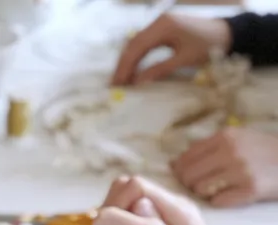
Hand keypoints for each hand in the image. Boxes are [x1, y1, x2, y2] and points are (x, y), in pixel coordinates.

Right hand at [112, 14, 230, 85]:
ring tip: (120, 80)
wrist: (228, 33)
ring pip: (136, 44)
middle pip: (133, 44)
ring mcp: (160, 24)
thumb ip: (159, 70)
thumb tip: (137, 83)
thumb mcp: (185, 59)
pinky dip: (136, 57)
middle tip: (114, 85)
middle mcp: (158, 22)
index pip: (136, 47)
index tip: (117, 84)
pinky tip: (133, 70)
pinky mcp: (163, 29)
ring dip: (127, 62)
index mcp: (163, 26)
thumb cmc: (209, 45)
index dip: (124, 67)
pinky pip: (144, 44)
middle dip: (122, 65)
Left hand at [171, 127, 277, 207]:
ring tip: (218, 188)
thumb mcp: (237, 139)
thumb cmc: (263, 151)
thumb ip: (207, 148)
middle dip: (190, 183)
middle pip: (188, 176)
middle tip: (201, 185)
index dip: (181, 171)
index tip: (187, 176)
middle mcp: (230, 152)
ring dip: (205, 193)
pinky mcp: (249, 190)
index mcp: (224, 137)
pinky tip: (231, 195)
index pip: (185, 159)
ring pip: (200, 189)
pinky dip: (220, 200)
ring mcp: (240, 171)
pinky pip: (218, 201)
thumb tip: (173, 164)